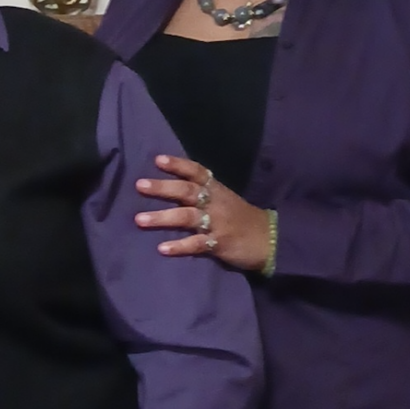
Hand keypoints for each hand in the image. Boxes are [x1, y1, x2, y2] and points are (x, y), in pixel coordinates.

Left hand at [135, 154, 270, 270]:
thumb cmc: (241, 217)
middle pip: (187, 191)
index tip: (157, 160)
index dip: (178, 165)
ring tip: (140, 220)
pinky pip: (197, 244)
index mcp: (216, 190)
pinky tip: (162, 248)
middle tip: (139, 185)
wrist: (270, 240)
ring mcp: (216, 223)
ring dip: (162, 217)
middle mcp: (214, 203)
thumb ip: (203, 191)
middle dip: (162, 188)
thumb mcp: (224, 198)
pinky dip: (179, 246)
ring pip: (186, 217)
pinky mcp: (219, 244)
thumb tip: (171, 184)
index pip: (196, 172)